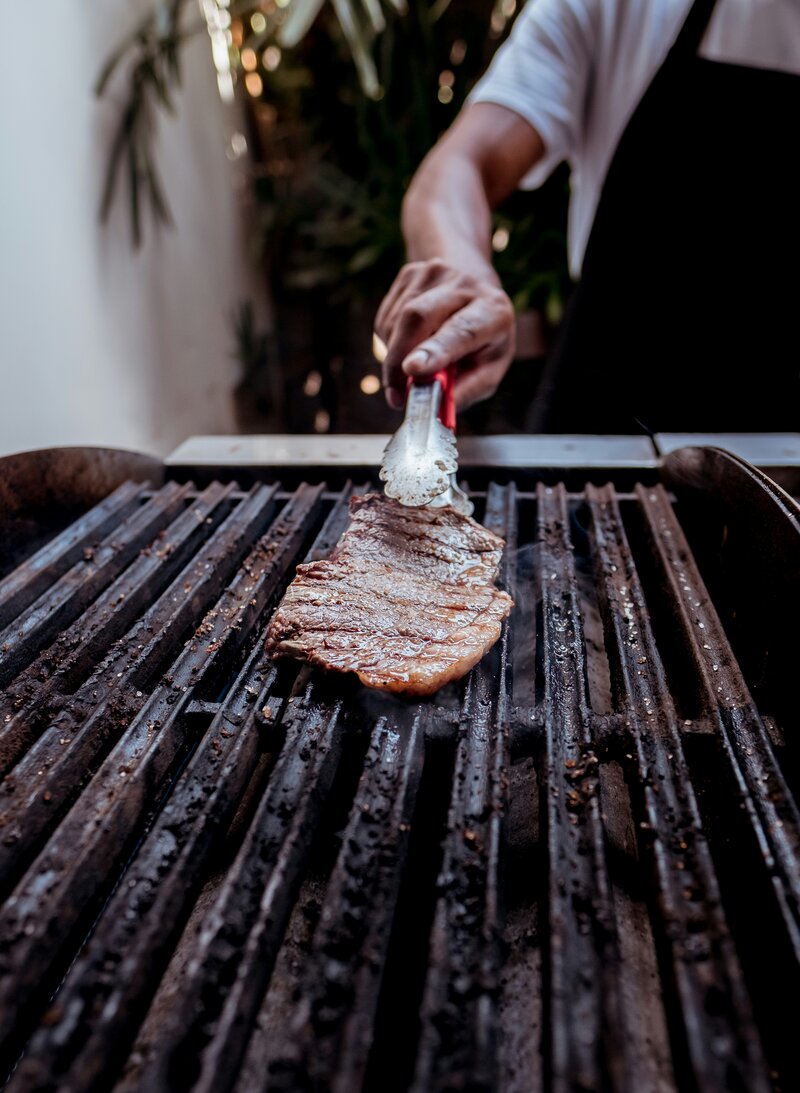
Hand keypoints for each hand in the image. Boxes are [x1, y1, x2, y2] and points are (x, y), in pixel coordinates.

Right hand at [374, 259, 515, 410]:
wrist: (474, 283)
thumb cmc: (484, 337)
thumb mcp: (489, 368)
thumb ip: (466, 389)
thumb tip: (435, 409)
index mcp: (493, 311)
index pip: (461, 330)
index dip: (435, 350)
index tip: (412, 369)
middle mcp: (464, 285)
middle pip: (417, 317)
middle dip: (398, 359)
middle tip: (396, 395)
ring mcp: (433, 273)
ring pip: (396, 322)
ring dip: (395, 355)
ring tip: (413, 365)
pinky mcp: (409, 274)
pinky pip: (386, 319)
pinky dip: (391, 342)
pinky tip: (409, 343)